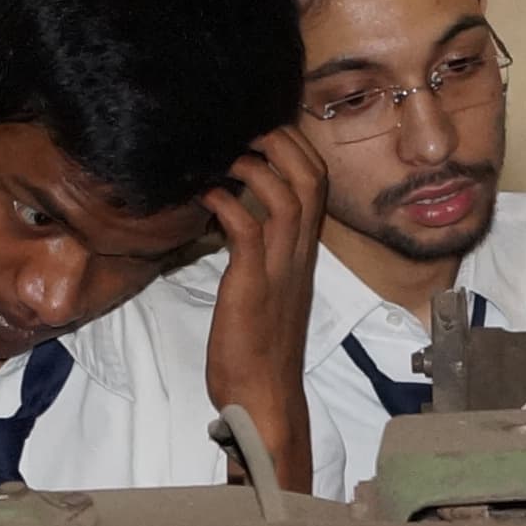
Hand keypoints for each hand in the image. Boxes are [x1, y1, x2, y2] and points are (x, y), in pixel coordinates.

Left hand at [200, 128, 325, 496]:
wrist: (263, 396)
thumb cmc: (258, 349)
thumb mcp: (264, 289)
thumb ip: (257, 253)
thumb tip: (233, 218)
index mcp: (303, 253)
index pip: (317, 185)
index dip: (296, 150)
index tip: (265, 133)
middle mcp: (299, 254)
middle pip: (310, 179)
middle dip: (284, 143)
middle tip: (251, 130)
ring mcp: (279, 268)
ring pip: (289, 195)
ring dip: (259, 165)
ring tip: (231, 155)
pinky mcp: (253, 284)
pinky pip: (247, 228)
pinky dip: (228, 204)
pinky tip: (208, 198)